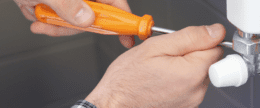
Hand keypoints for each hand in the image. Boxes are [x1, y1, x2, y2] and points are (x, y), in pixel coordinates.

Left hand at [14, 0, 134, 47]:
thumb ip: (68, 4)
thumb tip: (88, 18)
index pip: (114, 2)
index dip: (123, 19)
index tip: (128, 36)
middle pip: (94, 18)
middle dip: (72, 26)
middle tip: (56, 24)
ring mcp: (72, 2)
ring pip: (75, 24)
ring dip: (54, 24)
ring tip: (37, 13)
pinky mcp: (62, 7)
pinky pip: (62, 23)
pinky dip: (47, 23)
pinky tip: (35, 15)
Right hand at [85, 23, 225, 107]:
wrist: (114, 103)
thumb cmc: (127, 79)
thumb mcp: (155, 47)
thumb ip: (189, 37)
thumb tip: (214, 32)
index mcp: (191, 73)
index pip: (216, 48)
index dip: (199, 40)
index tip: (182, 43)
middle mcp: (195, 91)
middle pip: (208, 62)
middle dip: (190, 54)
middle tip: (166, 57)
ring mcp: (190, 102)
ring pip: (198, 74)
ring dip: (184, 68)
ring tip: (161, 69)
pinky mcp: (184, 107)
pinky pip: (189, 87)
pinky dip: (179, 80)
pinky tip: (161, 80)